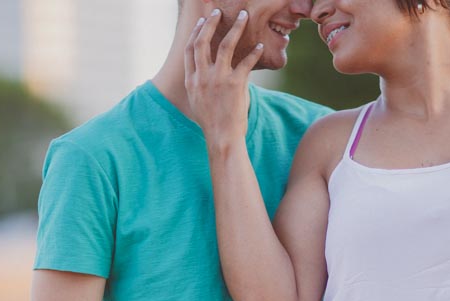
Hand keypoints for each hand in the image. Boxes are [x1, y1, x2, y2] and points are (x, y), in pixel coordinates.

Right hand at [184, 9, 263, 149]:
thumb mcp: (198, 103)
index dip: (195, 34)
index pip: (189, 51)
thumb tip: (208, 74)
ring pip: (224, 45)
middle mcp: (202, 77)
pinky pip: (246, 62)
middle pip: (202, 42)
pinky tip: (260, 46)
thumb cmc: (212, 123)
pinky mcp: (234, 84)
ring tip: (243, 16)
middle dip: (210, 23)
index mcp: (191, 81)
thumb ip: (200, 85)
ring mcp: (217, 79)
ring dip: (235, 28)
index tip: (201, 23)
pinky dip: (254, 53)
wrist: (221, 137)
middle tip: (217, 12)